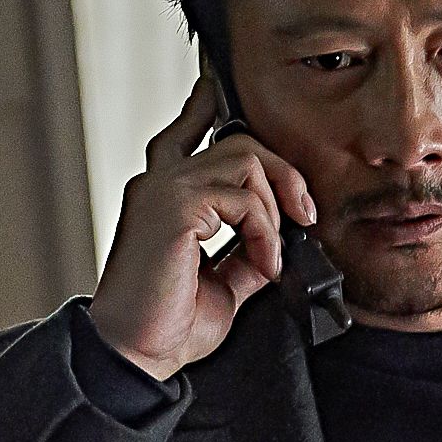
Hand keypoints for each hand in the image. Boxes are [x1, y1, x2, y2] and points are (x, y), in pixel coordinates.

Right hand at [87, 72, 317, 379]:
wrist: (137, 354)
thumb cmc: (167, 324)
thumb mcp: (224, 282)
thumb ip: (247, 250)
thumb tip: (282, 239)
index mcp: (162, 197)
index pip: (183, 133)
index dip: (203, 106)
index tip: (217, 87)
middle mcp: (158, 183)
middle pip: (238, 141)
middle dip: (283, 173)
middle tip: (304, 216)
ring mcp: (163, 190)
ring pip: (247, 160)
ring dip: (276, 210)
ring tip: (272, 256)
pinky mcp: (175, 207)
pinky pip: (245, 198)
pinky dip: (266, 231)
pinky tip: (264, 263)